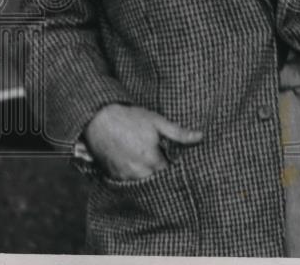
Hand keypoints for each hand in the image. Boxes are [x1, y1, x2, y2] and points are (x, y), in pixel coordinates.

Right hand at [84, 103, 202, 180]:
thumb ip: (179, 133)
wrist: (99, 119)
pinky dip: (133, 174)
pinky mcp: (112, 175)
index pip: (169, 171)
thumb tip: (200, 137)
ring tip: (146, 158)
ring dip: (147, 174)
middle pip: (156, 178)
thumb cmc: (130, 118)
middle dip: (161, 171)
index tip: (175, 158)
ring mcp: (123, 175)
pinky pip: (128, 181)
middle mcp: (137, 172)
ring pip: (142, 181)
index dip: (173, 164)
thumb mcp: (157, 121)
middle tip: (160, 157)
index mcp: (151, 160)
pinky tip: (134, 161)